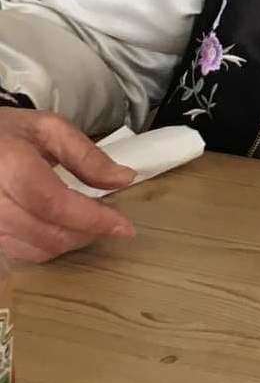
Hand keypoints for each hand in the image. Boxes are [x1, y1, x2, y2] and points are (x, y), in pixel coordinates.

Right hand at [0, 110, 135, 261]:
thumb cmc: (7, 133)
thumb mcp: (49, 129)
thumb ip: (87, 155)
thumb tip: (124, 179)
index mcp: (11, 165)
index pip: (55, 204)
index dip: (92, 219)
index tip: (124, 226)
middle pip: (48, 233)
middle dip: (88, 232)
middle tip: (111, 220)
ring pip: (36, 249)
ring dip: (71, 241)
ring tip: (88, 221)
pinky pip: (21, 253)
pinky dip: (48, 246)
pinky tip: (62, 228)